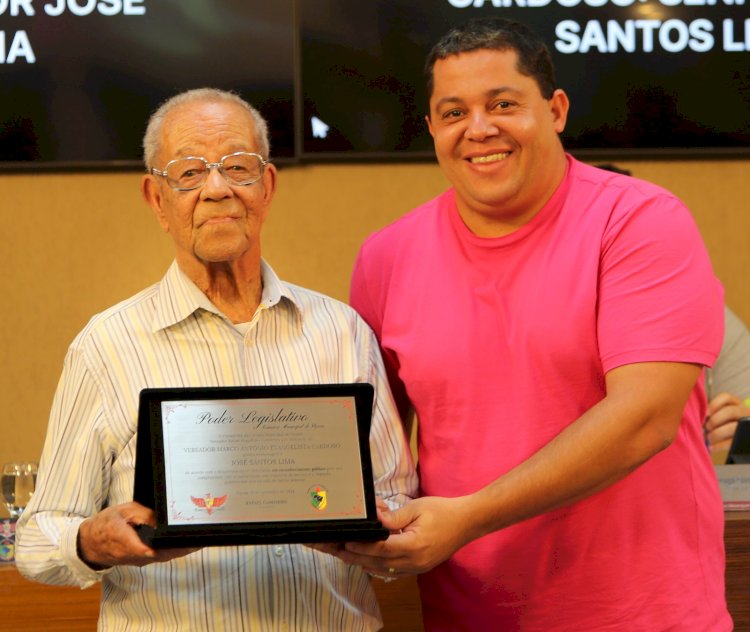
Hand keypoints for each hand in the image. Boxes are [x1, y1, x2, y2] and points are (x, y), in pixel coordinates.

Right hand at [77, 502, 198, 568]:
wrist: (90, 543)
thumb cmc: (105, 524)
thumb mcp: (122, 511)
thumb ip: (141, 514)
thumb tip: (159, 518)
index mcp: (127, 542)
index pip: (151, 549)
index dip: (170, 547)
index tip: (186, 542)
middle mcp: (136, 555)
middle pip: (164, 554)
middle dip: (183, 548)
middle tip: (203, 538)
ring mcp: (140, 560)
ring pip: (164, 556)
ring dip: (182, 550)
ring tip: (200, 538)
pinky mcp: (143, 559)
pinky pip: (161, 556)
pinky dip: (175, 550)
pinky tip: (186, 541)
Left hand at [313, 496, 475, 577]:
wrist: (468, 522)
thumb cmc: (443, 511)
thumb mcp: (417, 508)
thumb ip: (394, 517)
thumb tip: (374, 520)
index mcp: (414, 546)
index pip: (380, 549)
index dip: (360, 546)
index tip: (344, 542)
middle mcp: (413, 562)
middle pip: (376, 563)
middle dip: (354, 556)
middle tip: (334, 550)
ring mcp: (416, 568)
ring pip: (382, 569)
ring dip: (362, 562)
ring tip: (343, 554)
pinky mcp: (418, 568)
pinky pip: (391, 571)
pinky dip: (375, 565)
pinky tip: (364, 560)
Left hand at [705, 392, 749, 452]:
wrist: (737, 434)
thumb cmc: (723, 422)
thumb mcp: (720, 413)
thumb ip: (711, 411)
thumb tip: (696, 415)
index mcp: (735, 403)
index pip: (726, 397)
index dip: (714, 404)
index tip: (705, 413)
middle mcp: (743, 412)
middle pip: (730, 411)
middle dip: (715, 420)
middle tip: (705, 427)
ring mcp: (745, 426)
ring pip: (732, 427)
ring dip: (717, 433)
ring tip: (708, 438)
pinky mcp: (744, 439)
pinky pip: (732, 442)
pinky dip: (719, 445)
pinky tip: (710, 447)